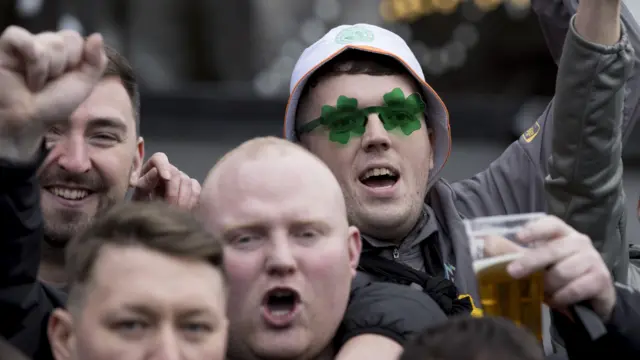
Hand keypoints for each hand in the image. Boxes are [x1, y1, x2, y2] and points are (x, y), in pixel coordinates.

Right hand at [0, 27, 105, 144]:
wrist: (28, 120)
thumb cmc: (53, 104)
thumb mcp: (84, 84)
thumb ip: (96, 61)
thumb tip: (97, 36)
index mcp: (61, 50)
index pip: (74, 38)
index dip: (75, 60)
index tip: (64, 79)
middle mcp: (42, 44)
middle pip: (62, 40)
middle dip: (60, 67)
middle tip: (48, 83)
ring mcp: (23, 45)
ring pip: (47, 42)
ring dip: (46, 70)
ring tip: (35, 84)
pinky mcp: (4, 48)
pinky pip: (17, 35)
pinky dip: (30, 57)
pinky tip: (29, 75)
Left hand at [131, 152, 200, 209]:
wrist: (150, 215)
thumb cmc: (141, 202)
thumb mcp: (139, 193)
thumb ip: (146, 181)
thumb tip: (156, 171)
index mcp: (153, 166)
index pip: (159, 159)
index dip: (164, 166)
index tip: (166, 178)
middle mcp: (169, 169)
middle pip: (176, 173)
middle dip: (174, 192)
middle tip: (169, 207)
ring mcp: (182, 177)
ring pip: (188, 183)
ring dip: (183, 199)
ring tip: (176, 212)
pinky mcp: (192, 187)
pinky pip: (196, 190)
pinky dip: (192, 201)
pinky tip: (185, 211)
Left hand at [506, 215, 615, 320]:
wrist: (591, 299)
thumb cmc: (558, 275)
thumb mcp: (536, 263)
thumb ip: (513, 252)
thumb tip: (486, 241)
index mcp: (563, 233)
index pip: (551, 224)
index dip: (535, 229)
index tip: (519, 237)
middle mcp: (580, 242)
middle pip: (553, 250)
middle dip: (530, 262)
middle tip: (512, 272)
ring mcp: (593, 259)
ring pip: (562, 272)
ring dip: (548, 286)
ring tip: (543, 292)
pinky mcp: (601, 278)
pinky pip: (574, 288)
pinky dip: (561, 297)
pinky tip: (556, 300)